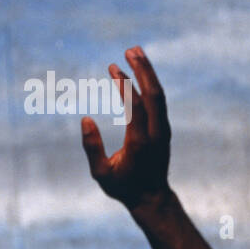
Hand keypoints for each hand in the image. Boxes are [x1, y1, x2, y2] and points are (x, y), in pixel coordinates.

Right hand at [81, 47, 170, 209]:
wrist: (152, 198)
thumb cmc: (123, 187)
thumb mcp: (101, 174)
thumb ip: (92, 147)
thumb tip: (85, 118)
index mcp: (140, 142)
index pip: (135, 106)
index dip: (124, 85)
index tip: (112, 68)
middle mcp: (156, 132)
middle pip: (154, 94)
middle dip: (143, 70)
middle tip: (131, 50)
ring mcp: (163, 130)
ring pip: (159, 95)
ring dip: (148, 72)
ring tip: (135, 53)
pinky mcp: (164, 128)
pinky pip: (158, 101)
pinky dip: (149, 84)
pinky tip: (139, 73)